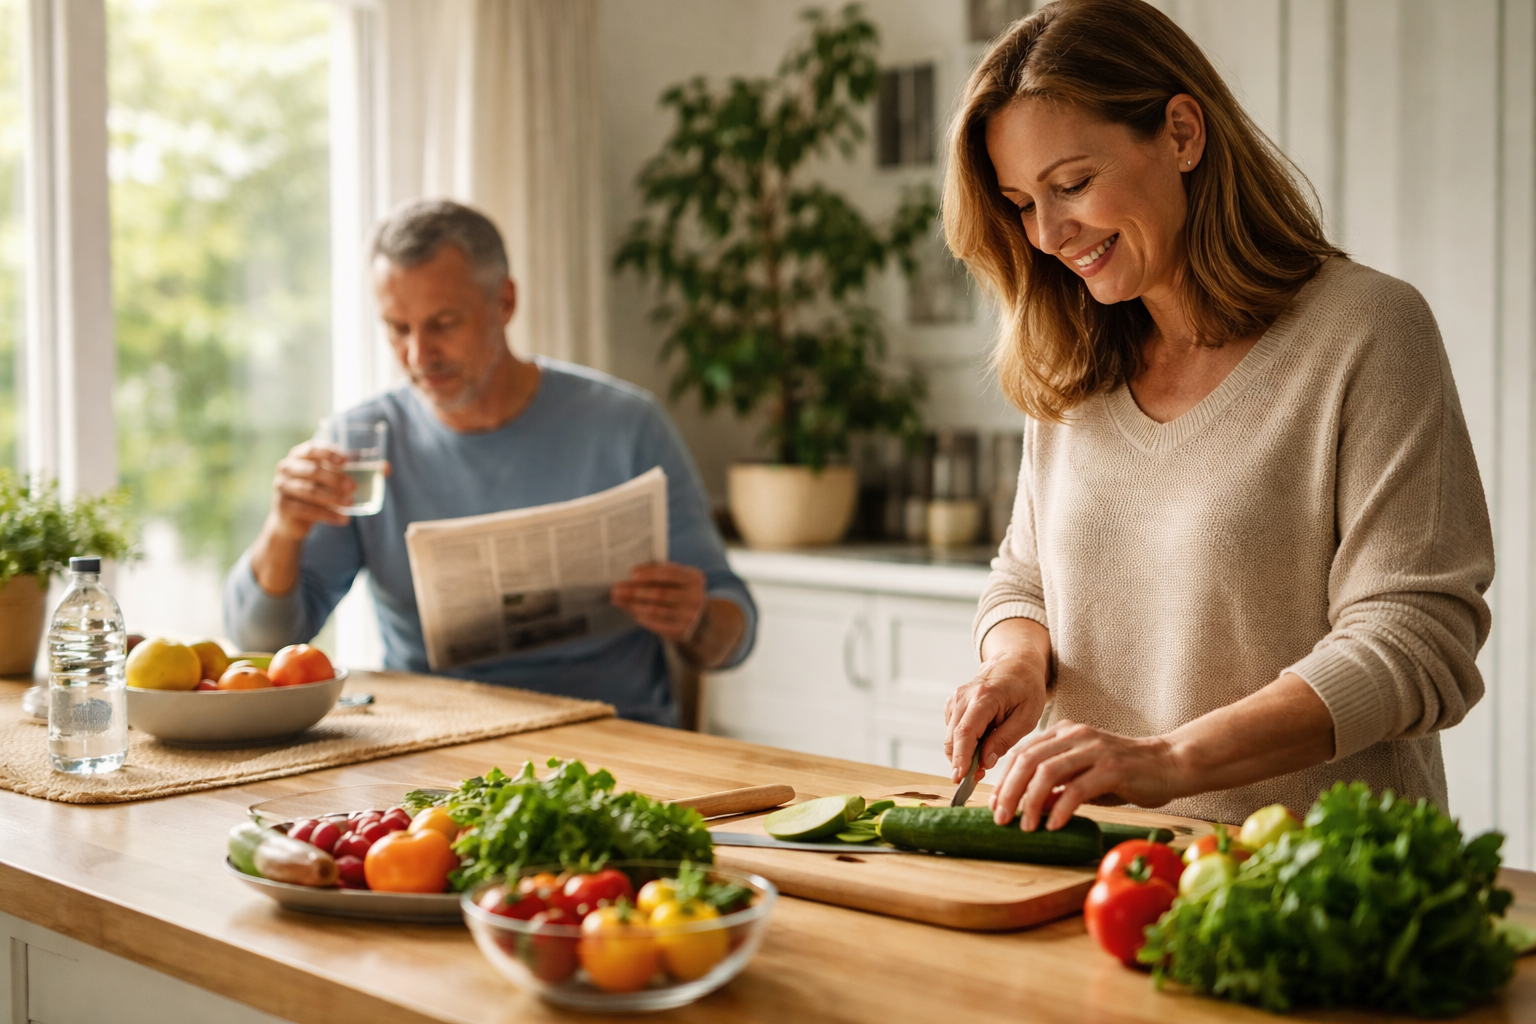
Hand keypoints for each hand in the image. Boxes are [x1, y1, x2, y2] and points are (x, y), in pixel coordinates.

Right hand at [268, 441, 354, 539]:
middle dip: (335, 479)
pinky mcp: (283, 507)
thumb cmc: (317, 489)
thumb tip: (387, 468)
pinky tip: (344, 519)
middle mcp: (286, 468)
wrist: (292, 518)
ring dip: (333, 498)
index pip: (312, 449)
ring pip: (310, 491)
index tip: (346, 461)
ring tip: (351, 504)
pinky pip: (308, 510)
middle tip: (353, 487)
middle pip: (313, 471)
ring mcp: (282, 487)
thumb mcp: (331, 478)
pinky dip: (328, 515)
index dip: (328, 453)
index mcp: (298, 455)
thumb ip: (354, 470)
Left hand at [610, 562, 707, 641]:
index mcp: (695, 578)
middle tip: (616, 590)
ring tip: (617, 599)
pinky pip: (655, 623)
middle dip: (635, 591)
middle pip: (660, 594)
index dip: (650, 573)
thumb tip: (630, 574)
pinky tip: (629, 609)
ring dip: (633, 604)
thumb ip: (657, 572)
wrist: (695, 617)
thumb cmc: (677, 591)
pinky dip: (640, 616)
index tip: (631, 574)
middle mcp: (696, 598)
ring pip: (655, 610)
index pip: (671, 573)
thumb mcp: (674, 578)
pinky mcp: (681, 631)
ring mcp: (690, 616)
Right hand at [945, 618, 1051, 785]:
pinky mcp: (953, 705)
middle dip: (961, 762)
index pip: (966, 732)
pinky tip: (981, 744)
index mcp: (985, 697)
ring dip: (962, 754)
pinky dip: (963, 743)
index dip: (960, 758)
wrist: (1015, 663)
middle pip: (953, 738)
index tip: (958, 778)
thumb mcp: (1027, 716)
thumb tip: (985, 762)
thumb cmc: (1026, 688)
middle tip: (978, 778)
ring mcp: (955, 699)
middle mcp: (964, 696)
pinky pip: (953, 731)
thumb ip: (1005, 739)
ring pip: (950, 737)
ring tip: (985, 760)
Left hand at [988, 722, 1181, 830]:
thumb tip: (1027, 806)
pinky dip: (1061, 808)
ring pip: (1048, 772)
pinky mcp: (1113, 768)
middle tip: (1001, 819)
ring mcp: (1094, 750)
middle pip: (1028, 760)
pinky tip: (1054, 825)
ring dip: (1030, 801)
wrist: (1169, 764)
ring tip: (1025, 826)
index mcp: (1064, 733)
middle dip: (1009, 791)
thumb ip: (1057, 786)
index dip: (1004, 779)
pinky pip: (1078, 788)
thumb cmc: (1125, 774)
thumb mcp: (1084, 777)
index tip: (995, 805)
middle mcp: (1076, 736)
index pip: (1022, 752)